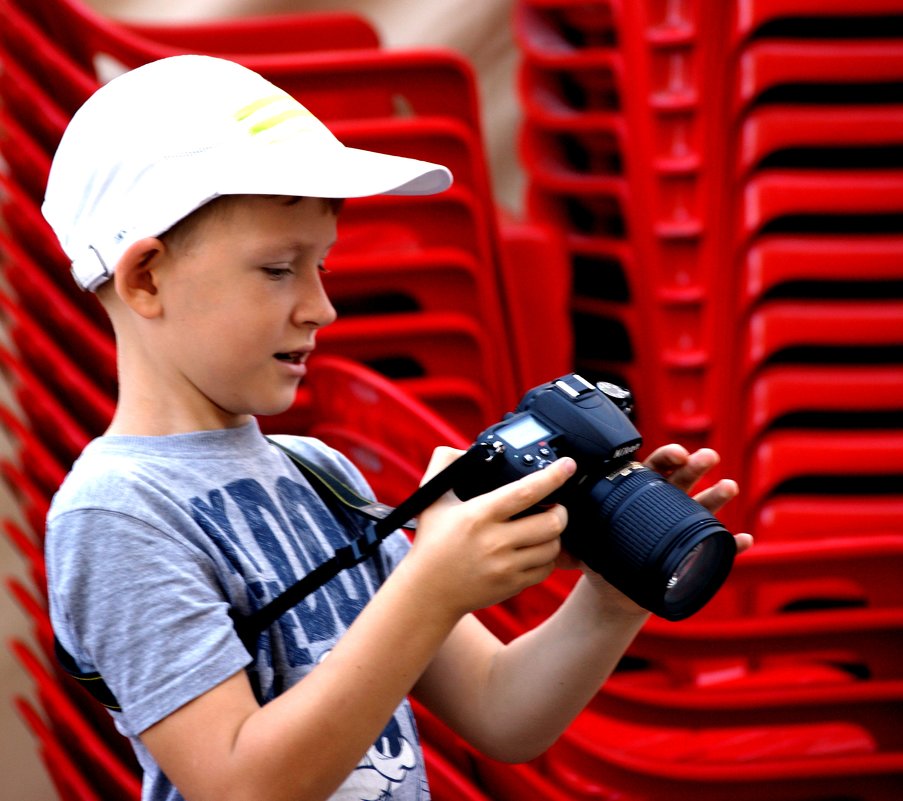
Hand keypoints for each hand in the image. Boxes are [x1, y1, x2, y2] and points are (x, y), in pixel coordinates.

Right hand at [411, 447, 575, 615]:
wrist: (428, 591)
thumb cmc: (431, 542)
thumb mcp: (430, 498)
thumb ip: (444, 465)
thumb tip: (464, 450)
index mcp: (478, 515)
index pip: (525, 492)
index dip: (552, 476)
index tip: (568, 465)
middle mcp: (494, 541)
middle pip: (551, 522)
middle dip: (561, 510)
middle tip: (554, 505)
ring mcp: (505, 566)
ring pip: (553, 546)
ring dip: (554, 534)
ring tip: (543, 527)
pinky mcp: (512, 585)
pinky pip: (546, 569)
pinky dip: (546, 557)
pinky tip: (534, 549)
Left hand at [565, 444, 752, 615]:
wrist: (614, 590)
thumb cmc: (600, 558)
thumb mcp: (585, 542)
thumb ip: (574, 531)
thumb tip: (557, 523)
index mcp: (640, 494)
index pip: (655, 468)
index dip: (667, 457)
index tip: (677, 453)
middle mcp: (665, 505)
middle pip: (683, 479)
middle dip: (696, 465)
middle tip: (706, 457)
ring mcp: (682, 528)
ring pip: (704, 507)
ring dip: (717, 495)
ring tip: (728, 486)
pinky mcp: (693, 553)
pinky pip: (717, 548)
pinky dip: (732, 545)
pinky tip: (743, 540)